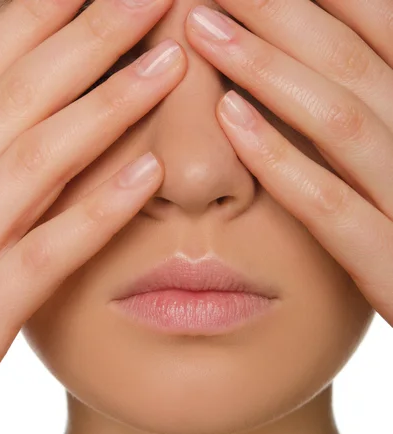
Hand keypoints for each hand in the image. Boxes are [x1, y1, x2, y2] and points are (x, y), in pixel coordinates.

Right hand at [0, 0, 185, 366]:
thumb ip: (0, 138)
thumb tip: (37, 100)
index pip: (1, 64)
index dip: (50, 15)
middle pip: (25, 92)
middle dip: (93, 37)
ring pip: (39, 158)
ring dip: (107, 107)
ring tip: (171, 64)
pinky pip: (46, 252)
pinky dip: (97, 211)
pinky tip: (149, 173)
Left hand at [186, 0, 392, 325]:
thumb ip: (376, 109)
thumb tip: (318, 63)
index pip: (377, 30)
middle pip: (351, 60)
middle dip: (279, 10)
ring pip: (341, 121)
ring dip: (267, 69)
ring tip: (203, 29)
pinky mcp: (392, 264)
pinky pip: (333, 208)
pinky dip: (282, 161)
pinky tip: (229, 120)